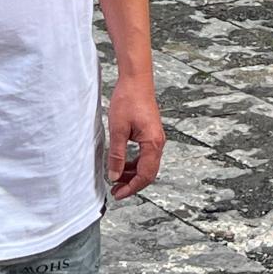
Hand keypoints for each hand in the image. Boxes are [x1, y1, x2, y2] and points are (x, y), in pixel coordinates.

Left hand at [107, 73, 164, 198]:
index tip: (118, 193)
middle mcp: (158, 142)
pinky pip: (146, 155)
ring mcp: (156, 137)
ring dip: (133, 174)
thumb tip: (114, 175)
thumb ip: (117, 155)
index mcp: (152, 142)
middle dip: (133, 184)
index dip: (131, 187)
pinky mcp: (151, 133)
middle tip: (116, 190)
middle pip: (149, 172)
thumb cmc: (128, 99)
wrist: (136, 80)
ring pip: (147, 164)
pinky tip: (123, 163)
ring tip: (117, 178)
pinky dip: (135, 163)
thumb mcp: (118, 130)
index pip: (145, 174)